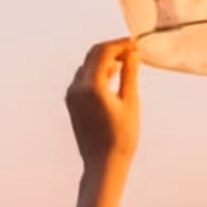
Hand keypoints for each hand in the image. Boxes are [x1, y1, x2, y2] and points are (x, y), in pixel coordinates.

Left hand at [66, 38, 140, 171]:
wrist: (103, 163)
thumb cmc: (121, 137)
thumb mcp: (130, 102)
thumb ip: (129, 74)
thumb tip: (132, 53)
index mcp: (92, 86)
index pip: (104, 51)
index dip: (120, 44)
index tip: (135, 43)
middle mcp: (77, 87)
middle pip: (93, 55)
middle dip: (112, 48)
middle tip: (131, 50)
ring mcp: (72, 94)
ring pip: (87, 65)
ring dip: (105, 59)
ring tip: (125, 62)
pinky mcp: (71, 102)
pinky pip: (83, 78)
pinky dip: (97, 72)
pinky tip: (112, 75)